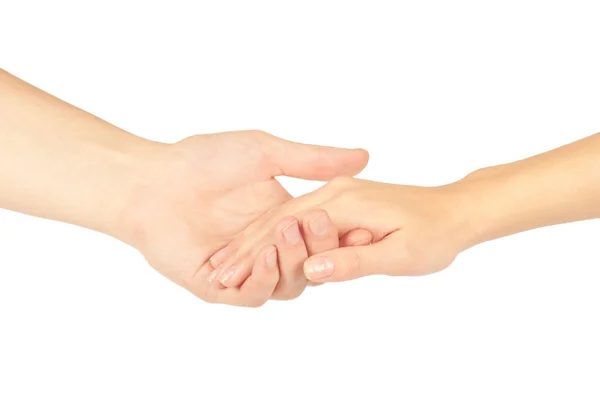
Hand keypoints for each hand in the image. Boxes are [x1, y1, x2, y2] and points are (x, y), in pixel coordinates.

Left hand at [117, 130, 368, 305]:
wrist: (153, 180)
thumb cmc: (204, 161)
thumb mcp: (266, 154)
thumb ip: (313, 160)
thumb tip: (365, 156)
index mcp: (284, 219)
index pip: (325, 236)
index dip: (343, 233)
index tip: (361, 222)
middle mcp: (269, 247)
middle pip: (312, 264)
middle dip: (319, 247)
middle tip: (316, 222)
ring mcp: (245, 269)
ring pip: (288, 284)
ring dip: (293, 263)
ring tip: (286, 234)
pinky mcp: (219, 286)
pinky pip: (253, 295)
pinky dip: (264, 279)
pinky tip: (265, 255)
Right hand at [217, 177, 474, 282]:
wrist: (456, 211)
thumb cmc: (433, 234)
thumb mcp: (399, 253)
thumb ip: (353, 260)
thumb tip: (312, 270)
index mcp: (344, 203)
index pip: (287, 230)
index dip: (256, 255)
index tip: (226, 277)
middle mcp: (335, 193)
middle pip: (278, 220)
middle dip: (245, 247)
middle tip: (214, 273)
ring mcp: (336, 194)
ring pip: (284, 216)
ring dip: (254, 240)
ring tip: (225, 262)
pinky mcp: (340, 201)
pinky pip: (299, 216)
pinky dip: (275, 232)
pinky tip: (260, 246)